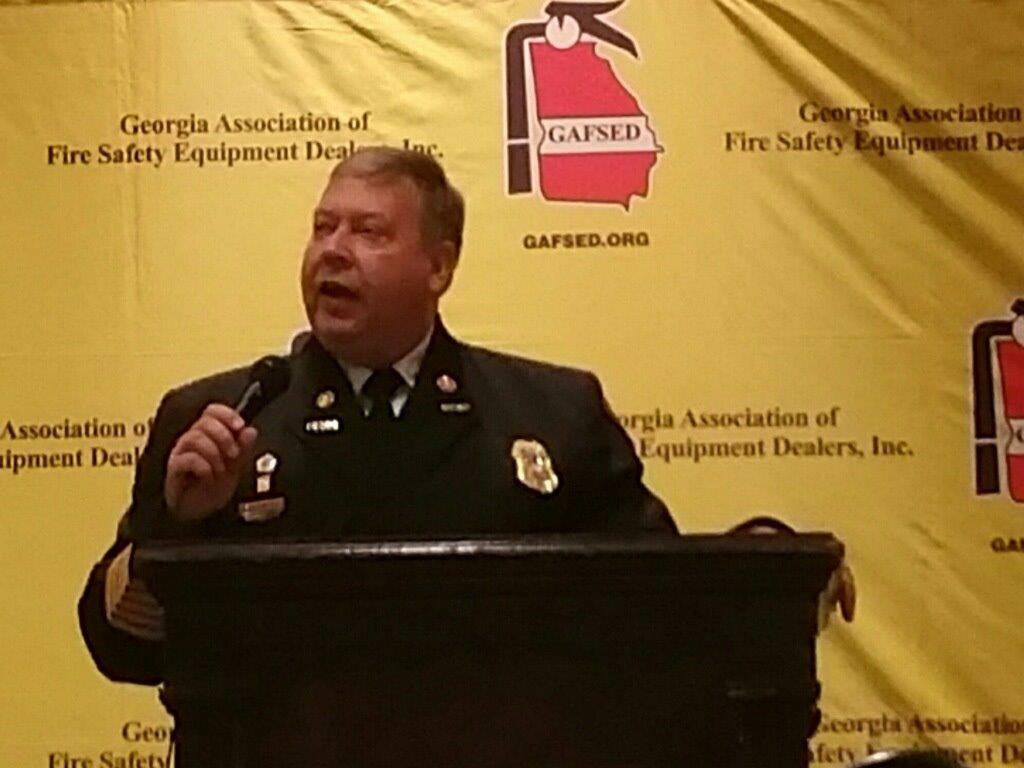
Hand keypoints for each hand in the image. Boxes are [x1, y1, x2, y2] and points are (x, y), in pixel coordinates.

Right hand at [164, 404, 257, 520]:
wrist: (200, 514)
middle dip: (224, 437)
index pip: (212, 411)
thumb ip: (243, 448)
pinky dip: (202, 466)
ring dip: (214, 453)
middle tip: (233, 454)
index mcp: (208, 435)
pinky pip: (185, 458)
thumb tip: (250, 431)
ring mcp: (181, 453)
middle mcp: (192, 440)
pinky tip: (208, 476)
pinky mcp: (173, 469)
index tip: (239, 426)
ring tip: (221, 469)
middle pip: (204, 421)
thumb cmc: (213, 489)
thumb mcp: (235, 467)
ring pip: (195, 437)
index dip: (226, 414)